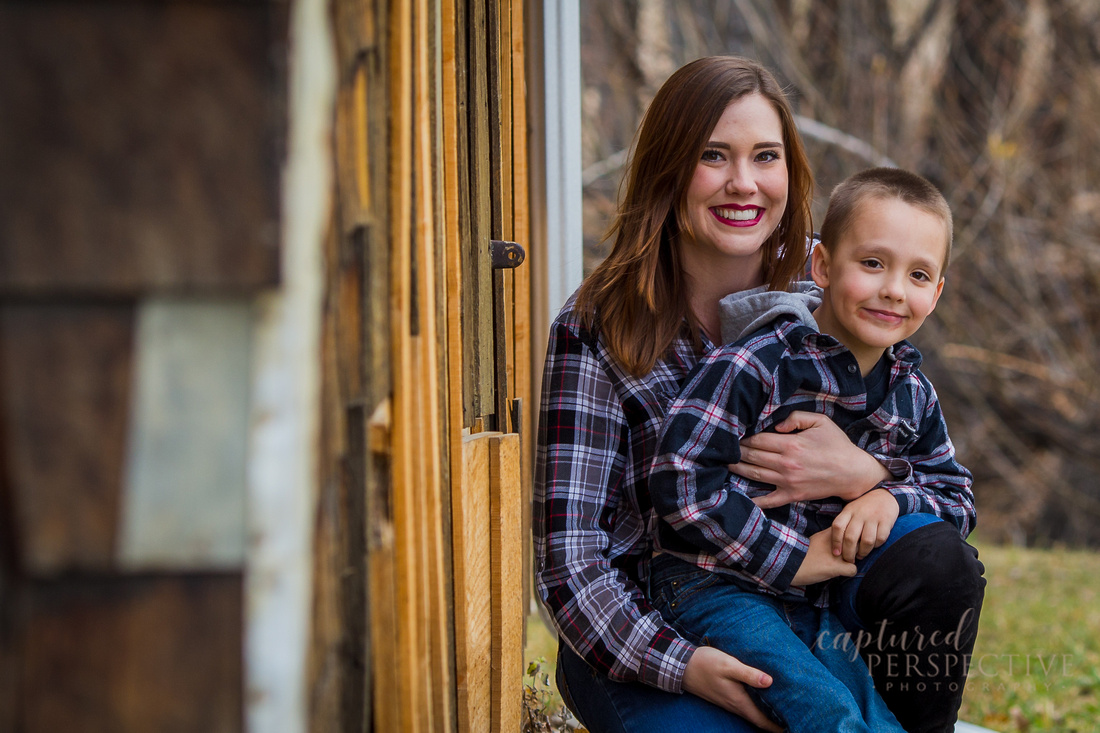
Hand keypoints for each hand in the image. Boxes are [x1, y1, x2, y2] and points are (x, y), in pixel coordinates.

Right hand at [682, 646, 782, 732]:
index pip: (763, 721)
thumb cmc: (706, 664)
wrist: (680, 666)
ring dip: (765, 714)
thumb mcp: (729, 665)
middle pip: (759, 720)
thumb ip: (749, 674)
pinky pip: (743, 706)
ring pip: (751, 713)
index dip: (778, 727)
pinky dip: (755, 706)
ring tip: (781, 709)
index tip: (794, 726)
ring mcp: (728, 702)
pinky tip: (760, 698)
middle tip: (792, 717)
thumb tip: (770, 682)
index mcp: (739, 701)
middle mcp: (734, 705)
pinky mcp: (723, 696)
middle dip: (775, 722)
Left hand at [732, 411, 890, 506]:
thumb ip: (796, 418)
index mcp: (791, 444)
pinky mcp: (792, 495)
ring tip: (726, 464)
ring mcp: (788, 481)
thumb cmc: (837, 444)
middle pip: (752, 457)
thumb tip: (776, 426)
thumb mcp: (821, 422)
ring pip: (755, 475)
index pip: (758, 440)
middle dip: (736, 452)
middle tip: (724, 449)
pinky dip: (753, 500)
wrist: (853, 472)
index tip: (735, 436)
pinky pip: (768, 500)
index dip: (744, 438)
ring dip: (738, 469)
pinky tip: (740, 497)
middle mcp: (786, 464)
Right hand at [791, 528, 856, 584]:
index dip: (851, 537)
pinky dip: (849, 573)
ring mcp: (837, 555)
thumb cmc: (800, 554)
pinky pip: (853, 570)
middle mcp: (836, 542)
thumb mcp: (815, 540)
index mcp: (830, 533)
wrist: (789, 564)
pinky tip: (841, 573)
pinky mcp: (836, 567)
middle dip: (855, 548)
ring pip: (857, 554)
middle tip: (848, 555)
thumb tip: (838, 541)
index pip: (850, 529)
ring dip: (852, 560)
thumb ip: (828, 538)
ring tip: (844, 564)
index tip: (849, 543)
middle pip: (857, 541)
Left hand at [831, 489, 899, 562]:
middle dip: (848, 553)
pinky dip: (876, 546)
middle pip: (851, 537)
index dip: (835, 542)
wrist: (884, 496)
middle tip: (849, 560)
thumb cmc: (863, 507)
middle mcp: (860, 514)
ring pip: (866, 541)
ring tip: (861, 556)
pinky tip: (873, 546)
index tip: (836, 553)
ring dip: (863, 552)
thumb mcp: (851, 511)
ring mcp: (874, 517)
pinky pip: (880, 539)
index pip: (838, 527)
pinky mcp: (886, 521)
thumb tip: (836, 546)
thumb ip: (844, 524)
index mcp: (848, 511)